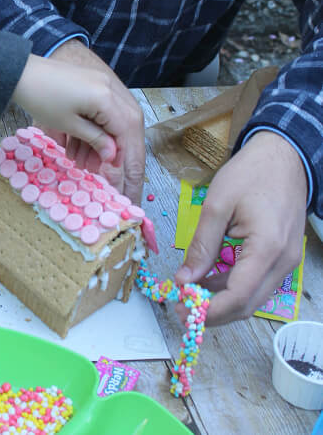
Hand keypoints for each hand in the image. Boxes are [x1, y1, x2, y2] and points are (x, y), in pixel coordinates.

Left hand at [11, 48, 144, 202]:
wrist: (21, 72)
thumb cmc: (41, 98)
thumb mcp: (69, 125)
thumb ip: (96, 140)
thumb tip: (113, 157)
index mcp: (106, 97)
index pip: (125, 131)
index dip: (121, 155)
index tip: (113, 173)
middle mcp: (110, 87)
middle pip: (126, 125)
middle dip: (117, 151)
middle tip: (106, 172)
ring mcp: (103, 82)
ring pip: (115, 118)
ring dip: (102, 141)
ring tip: (82, 162)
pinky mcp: (94, 82)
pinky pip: (104, 109)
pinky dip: (95, 128)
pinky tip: (78, 146)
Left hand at [175, 131, 306, 324]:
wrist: (283, 157)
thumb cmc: (251, 173)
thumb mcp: (217, 205)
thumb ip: (202, 245)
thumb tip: (184, 279)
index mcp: (267, 248)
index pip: (239, 296)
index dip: (210, 310)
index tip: (183, 309)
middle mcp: (283, 261)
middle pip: (248, 304)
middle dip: (214, 312)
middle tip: (181, 307)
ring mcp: (287, 261)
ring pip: (253, 296)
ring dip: (223, 300)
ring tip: (190, 292)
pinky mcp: (283, 256)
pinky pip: (258, 281)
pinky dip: (234, 286)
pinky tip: (209, 279)